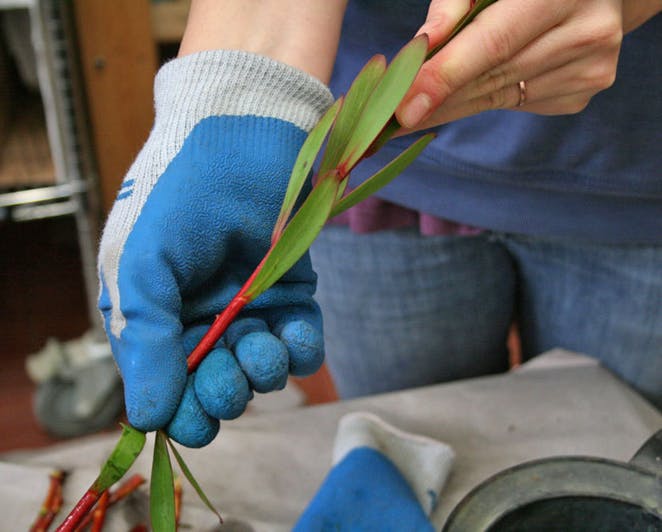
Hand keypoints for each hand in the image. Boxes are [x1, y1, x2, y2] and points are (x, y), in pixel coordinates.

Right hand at [98, 51, 332, 446]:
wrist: (243, 138)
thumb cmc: (181, 193)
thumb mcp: (142, 263)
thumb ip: (143, 337)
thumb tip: (148, 417)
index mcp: (155, 319)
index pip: (164, 391)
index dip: (179, 413)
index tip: (193, 414)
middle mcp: (201, 321)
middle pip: (215, 391)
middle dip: (223, 395)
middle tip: (228, 373)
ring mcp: (249, 310)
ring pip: (259, 375)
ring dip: (260, 372)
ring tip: (259, 343)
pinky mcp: (292, 295)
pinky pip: (302, 345)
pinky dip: (300, 351)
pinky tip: (292, 336)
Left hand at [395, 0, 659, 128]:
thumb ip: (455, 2)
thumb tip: (421, 46)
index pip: (491, 43)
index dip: (444, 77)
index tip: (404, 110)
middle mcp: (587, 29)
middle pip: (491, 77)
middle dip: (436, 100)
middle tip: (390, 122)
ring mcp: (592, 65)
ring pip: (498, 97)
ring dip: (450, 107)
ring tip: (413, 113)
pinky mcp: (585, 89)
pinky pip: (516, 103)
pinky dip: (481, 100)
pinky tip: (460, 96)